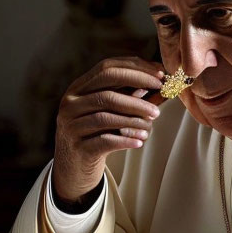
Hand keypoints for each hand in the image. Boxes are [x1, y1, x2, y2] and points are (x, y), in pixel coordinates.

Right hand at [53, 57, 163, 202]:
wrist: (74, 164)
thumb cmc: (97, 131)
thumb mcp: (110, 110)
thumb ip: (129, 95)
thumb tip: (158, 81)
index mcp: (79, 87)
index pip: (107, 68)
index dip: (135, 69)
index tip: (159, 75)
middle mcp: (71, 103)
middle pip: (106, 91)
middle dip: (137, 92)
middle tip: (160, 95)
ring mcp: (71, 126)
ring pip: (105, 117)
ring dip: (133, 118)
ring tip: (152, 122)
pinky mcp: (77, 147)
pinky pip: (104, 141)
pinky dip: (125, 140)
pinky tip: (140, 141)